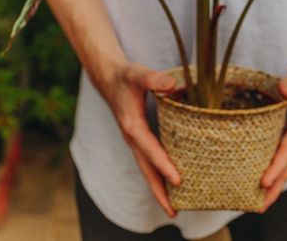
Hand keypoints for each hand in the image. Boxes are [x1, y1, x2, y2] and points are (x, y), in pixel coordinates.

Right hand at [104, 61, 179, 217]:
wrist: (109, 78)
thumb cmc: (125, 76)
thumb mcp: (138, 74)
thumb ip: (154, 79)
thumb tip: (172, 84)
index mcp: (132, 126)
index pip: (150, 150)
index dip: (164, 165)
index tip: (178, 181)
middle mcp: (132, 138)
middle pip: (146, 170)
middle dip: (159, 191)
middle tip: (174, 212)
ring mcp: (134, 141)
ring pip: (146, 169)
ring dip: (158, 187)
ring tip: (174, 208)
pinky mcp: (138, 138)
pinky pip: (148, 161)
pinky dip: (157, 174)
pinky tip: (169, 182)